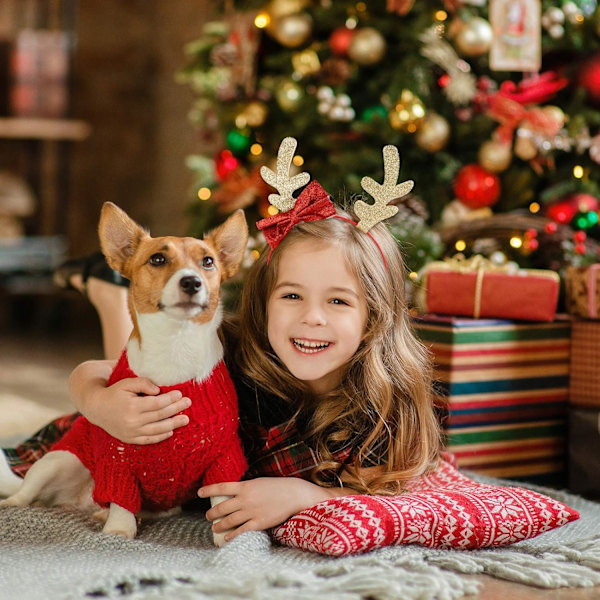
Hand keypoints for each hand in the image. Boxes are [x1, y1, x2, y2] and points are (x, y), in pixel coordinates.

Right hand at [84, 377, 190, 443]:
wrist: (96, 408)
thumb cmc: (114, 392)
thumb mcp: (126, 383)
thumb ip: (143, 383)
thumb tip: (159, 390)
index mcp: (132, 407)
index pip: (157, 403)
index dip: (170, 399)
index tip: (181, 394)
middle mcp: (132, 421)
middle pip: (160, 416)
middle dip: (176, 409)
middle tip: (188, 403)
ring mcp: (131, 432)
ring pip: (157, 430)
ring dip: (173, 425)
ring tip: (186, 419)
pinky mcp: (129, 439)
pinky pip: (148, 440)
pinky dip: (160, 437)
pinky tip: (171, 431)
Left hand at [199, 477, 336, 541]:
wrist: (293, 494)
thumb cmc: (276, 487)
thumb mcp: (258, 482)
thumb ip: (245, 488)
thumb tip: (232, 494)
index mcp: (245, 486)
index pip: (221, 487)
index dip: (208, 490)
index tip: (199, 493)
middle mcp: (245, 499)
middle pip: (222, 507)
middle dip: (212, 513)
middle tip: (208, 516)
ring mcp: (251, 512)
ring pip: (228, 521)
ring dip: (218, 525)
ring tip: (214, 528)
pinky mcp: (258, 523)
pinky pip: (241, 531)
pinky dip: (231, 535)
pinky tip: (226, 538)